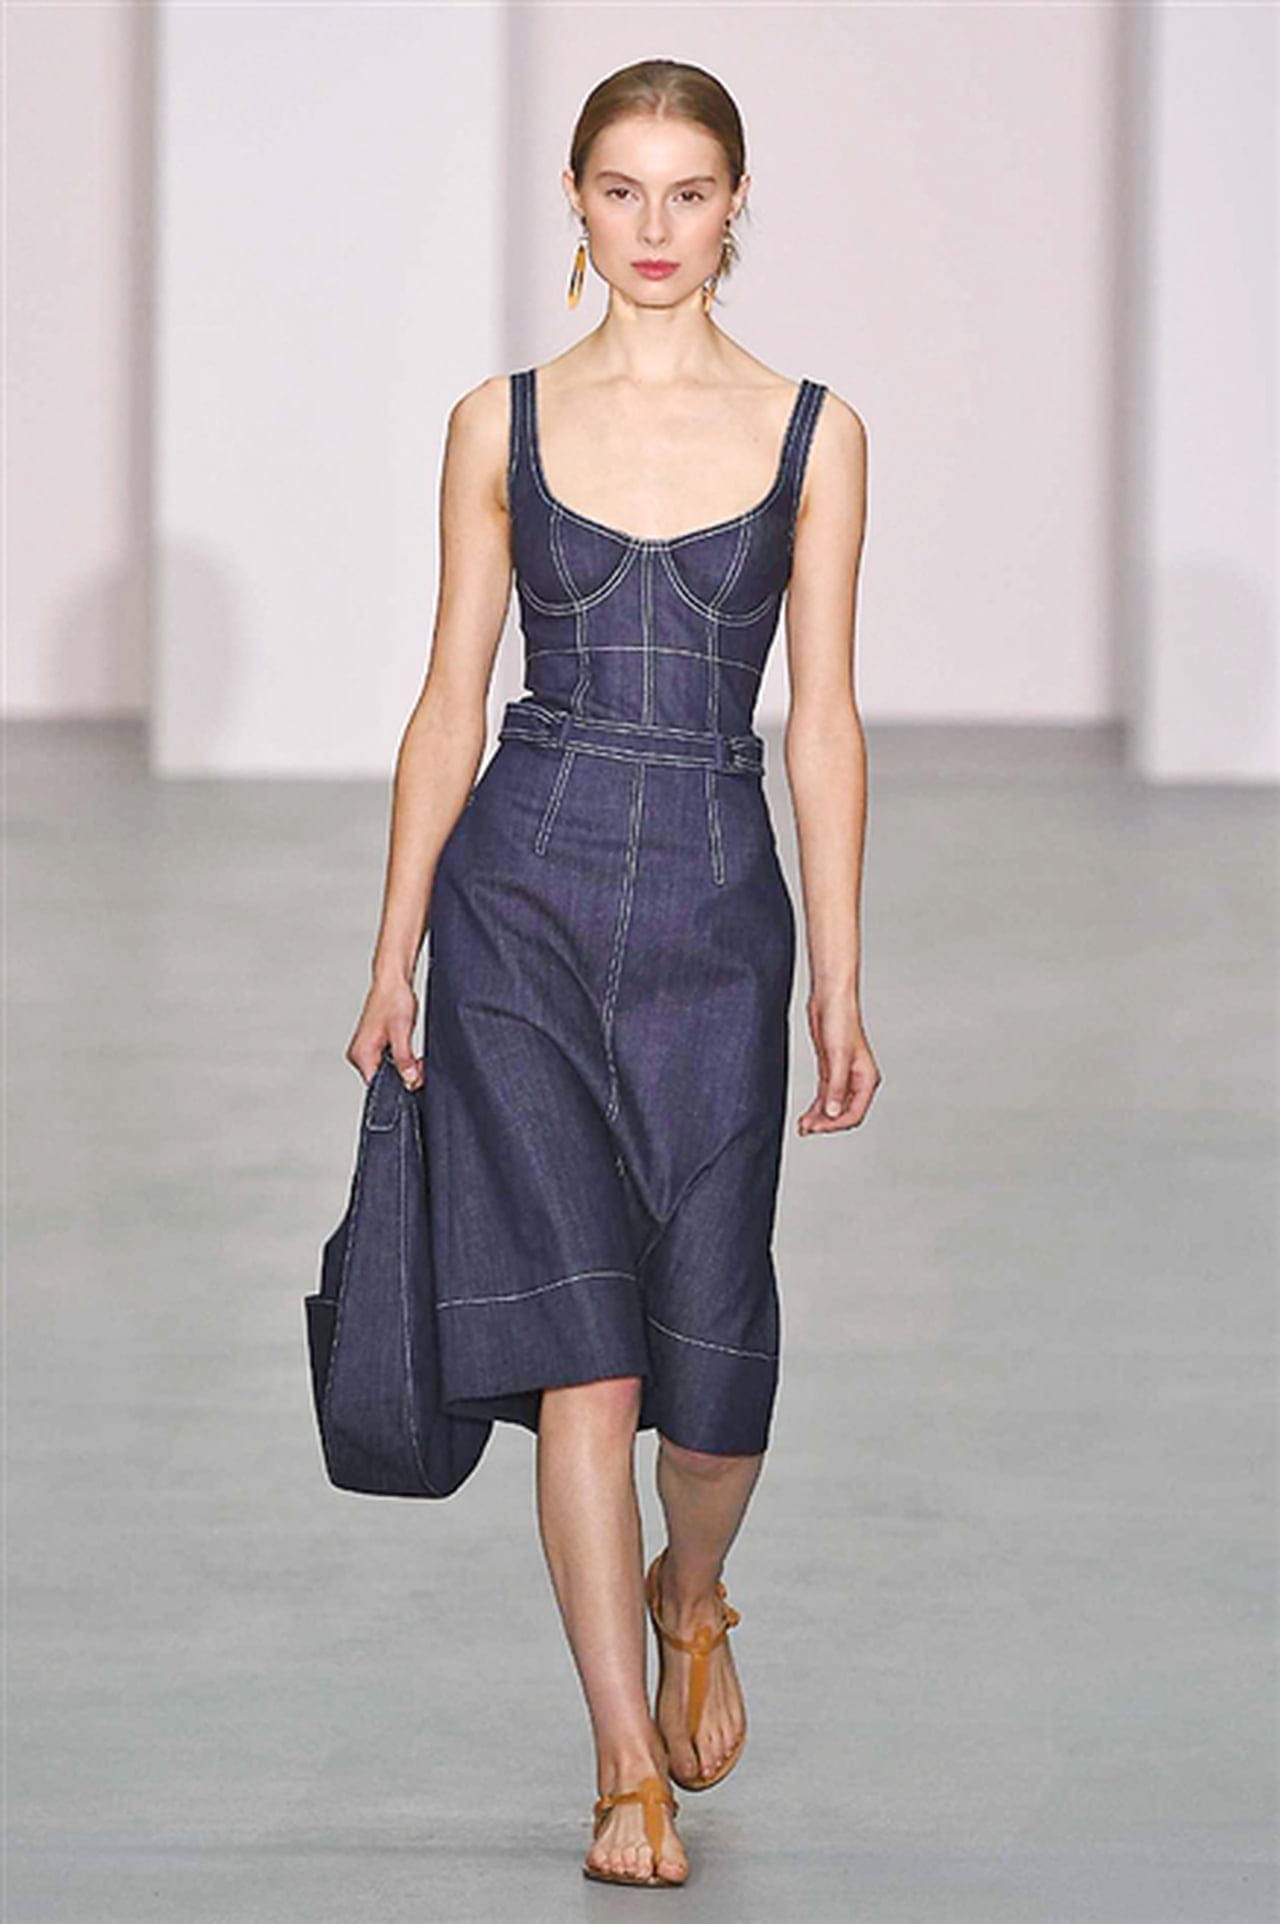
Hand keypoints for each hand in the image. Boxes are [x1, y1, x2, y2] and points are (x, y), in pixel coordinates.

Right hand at [346, 975, 421, 1088]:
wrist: (393, 981)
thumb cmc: (392, 998)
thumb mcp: (401, 1031)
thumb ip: (404, 1058)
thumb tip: (409, 1079)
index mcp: (361, 1054)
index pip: (377, 1085)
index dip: (398, 1084)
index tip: (414, 1077)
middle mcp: (359, 1054)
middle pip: (384, 1078)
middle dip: (404, 1074)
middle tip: (418, 1063)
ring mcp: (366, 1050)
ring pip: (388, 1070)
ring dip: (404, 1065)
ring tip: (411, 1051)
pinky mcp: (373, 1045)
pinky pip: (387, 1060)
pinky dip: (401, 1058)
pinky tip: (406, 1047)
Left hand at [798, 991, 880, 1134]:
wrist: (829, 1000)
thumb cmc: (840, 1020)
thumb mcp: (837, 1057)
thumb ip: (835, 1087)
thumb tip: (832, 1112)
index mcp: (866, 1079)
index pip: (854, 1113)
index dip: (835, 1124)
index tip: (817, 1127)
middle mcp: (857, 1081)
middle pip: (843, 1113)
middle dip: (826, 1123)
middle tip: (807, 1129)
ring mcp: (843, 1077)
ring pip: (832, 1107)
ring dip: (819, 1118)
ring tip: (803, 1127)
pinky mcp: (830, 1070)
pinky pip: (825, 1096)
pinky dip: (816, 1107)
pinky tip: (807, 1115)